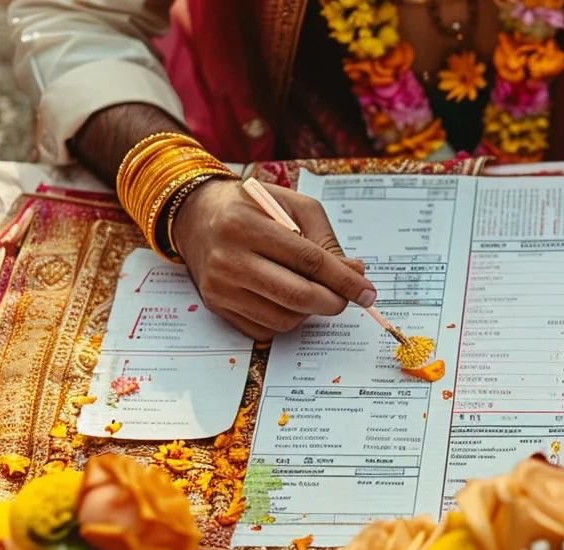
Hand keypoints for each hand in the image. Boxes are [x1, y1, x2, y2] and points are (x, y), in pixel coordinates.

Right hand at [171, 179, 374, 340]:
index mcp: (246, 225)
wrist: (196, 216)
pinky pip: (265, 329)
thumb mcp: (293, 207)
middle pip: (297, 296)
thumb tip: (355, 273)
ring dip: (310, 311)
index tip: (368, 292)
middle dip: (333, 301)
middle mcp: (228, 259)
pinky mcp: (216, 307)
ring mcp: (219, 287)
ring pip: (284, 318)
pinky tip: (286, 298)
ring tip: (311, 290)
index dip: (344, 280)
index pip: (308, 260)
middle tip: (346, 298)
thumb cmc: (252, 207)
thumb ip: (325, 240)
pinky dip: (286, 320)